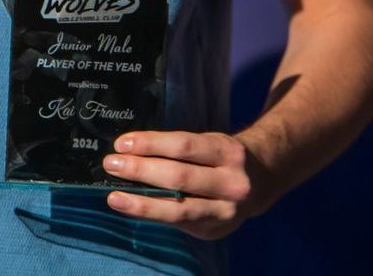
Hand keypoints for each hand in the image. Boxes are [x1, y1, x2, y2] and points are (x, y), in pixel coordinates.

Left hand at [102, 130, 260, 238]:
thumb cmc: (222, 157)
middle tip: (111, 164)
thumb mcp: (210, 143)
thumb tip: (132, 151)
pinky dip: (154, 215)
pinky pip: (179, 224)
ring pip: (178, 208)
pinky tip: (133, 209)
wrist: (260, 182)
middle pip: (180, 177)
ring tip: (114, 197)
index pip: (184, 146)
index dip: (151, 144)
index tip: (123, 143)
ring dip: (142, 202)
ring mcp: (225, 211)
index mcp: (227, 151)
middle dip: (141, 171)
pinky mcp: (215, 230)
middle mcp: (231, 183)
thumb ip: (181, 149)